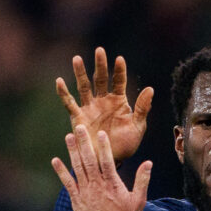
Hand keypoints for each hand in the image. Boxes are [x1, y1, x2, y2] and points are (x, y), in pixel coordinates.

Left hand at [52, 129, 152, 210]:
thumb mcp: (139, 201)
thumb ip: (142, 180)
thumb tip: (148, 163)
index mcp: (112, 184)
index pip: (107, 160)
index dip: (103, 146)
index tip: (100, 132)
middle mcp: (96, 185)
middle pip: (89, 160)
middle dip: (83, 142)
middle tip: (79, 127)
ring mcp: (85, 192)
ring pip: (77, 167)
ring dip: (72, 151)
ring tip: (68, 137)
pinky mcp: (76, 199)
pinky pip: (67, 183)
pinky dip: (61, 171)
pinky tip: (55, 160)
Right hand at [57, 48, 153, 163]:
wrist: (109, 160)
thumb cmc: (126, 145)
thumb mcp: (138, 127)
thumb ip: (142, 108)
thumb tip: (150, 89)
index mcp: (119, 101)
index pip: (119, 81)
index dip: (119, 70)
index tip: (119, 59)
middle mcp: (103, 101)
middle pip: (100, 79)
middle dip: (100, 65)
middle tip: (99, 50)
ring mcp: (90, 107)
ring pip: (84, 86)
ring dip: (80, 73)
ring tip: (77, 58)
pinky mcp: (78, 117)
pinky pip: (69, 103)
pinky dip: (64, 93)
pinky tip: (59, 81)